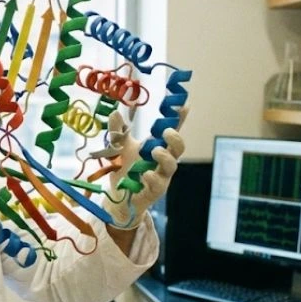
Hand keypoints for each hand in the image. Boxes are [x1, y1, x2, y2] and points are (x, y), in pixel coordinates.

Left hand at [103, 107, 187, 227]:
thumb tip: (115, 112)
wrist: (117, 196)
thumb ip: (117, 131)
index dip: (179, 119)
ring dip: (165, 156)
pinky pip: (159, 184)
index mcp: (156, 146)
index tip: (184, 105)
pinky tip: (144, 173)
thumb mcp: (117, 148)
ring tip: (154, 151)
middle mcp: (163, 161)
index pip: (171, 131)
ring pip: (172, 165)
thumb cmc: (122, 168)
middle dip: (176, 138)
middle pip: (179, 148)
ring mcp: (162, 176)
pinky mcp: (155, 191)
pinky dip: (153, 177)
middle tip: (166, 131)